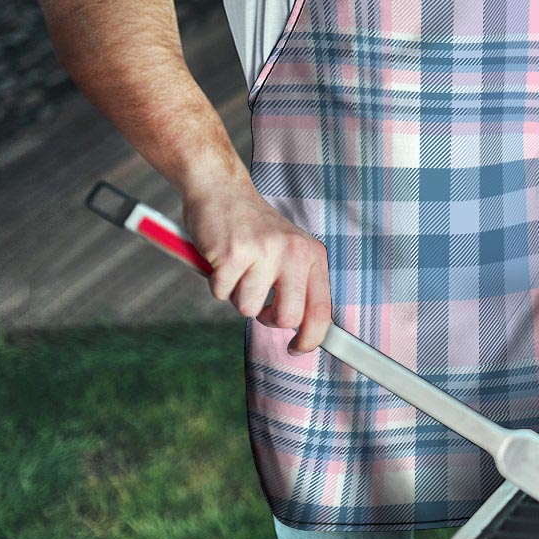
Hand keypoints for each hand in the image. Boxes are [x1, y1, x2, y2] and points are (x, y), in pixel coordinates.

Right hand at [182, 182, 331, 353]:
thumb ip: (298, 284)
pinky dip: (216, 282)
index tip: (298, 348)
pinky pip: (221, 293)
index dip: (311, 338)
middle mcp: (293, 252)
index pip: (321, 309)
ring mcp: (264, 252)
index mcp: (312, 254)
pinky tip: (221, 259)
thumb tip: (303, 330)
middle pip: (287, 317)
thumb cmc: (253, 227)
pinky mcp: (233, 254)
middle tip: (258, 300)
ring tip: (238, 267)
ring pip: (248, 309)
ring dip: (237, 294)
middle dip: (268, 318)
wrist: (221, 189)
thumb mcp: (288, 250)